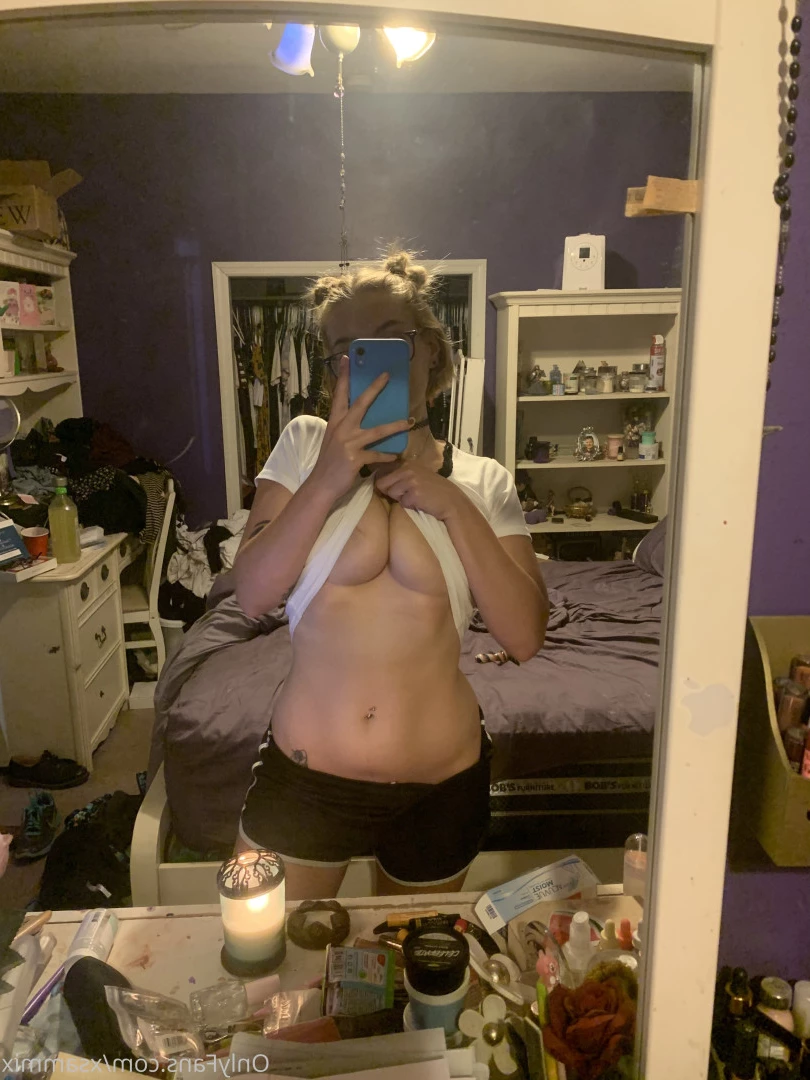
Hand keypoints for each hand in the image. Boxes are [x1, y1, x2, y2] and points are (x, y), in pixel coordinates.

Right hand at [310, 355, 412, 500]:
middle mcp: (341, 428)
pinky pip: (377, 454)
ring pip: (376, 430)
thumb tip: (358, 419)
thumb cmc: (328, 462)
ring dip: (394, 426)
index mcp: (335, 422)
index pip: (339, 394)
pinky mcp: (356, 458)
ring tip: (409, 422)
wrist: (321, 484)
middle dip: (374, 388)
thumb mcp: (333, 439)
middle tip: (387, 375)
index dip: (344, 376)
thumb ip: (345, 428)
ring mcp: (349, 443)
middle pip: (360, 403)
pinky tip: (396, 456)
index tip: (347, 359)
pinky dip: (387, 456)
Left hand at [374, 461, 463, 520]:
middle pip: (382, 483)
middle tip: (407, 495)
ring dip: (401, 499)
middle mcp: (407, 469)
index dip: (385, 482)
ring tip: (416, 498)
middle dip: (391, 492)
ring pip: (391, 493)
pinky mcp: (414, 493)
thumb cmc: (433, 491)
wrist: (451, 501)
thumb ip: (401, 475)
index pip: (382, 471)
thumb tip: (378, 480)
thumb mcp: (417, 476)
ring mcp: (411, 480)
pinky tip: (421, 503)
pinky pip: (402, 503)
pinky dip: (409, 506)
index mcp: (407, 463)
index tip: (394, 487)